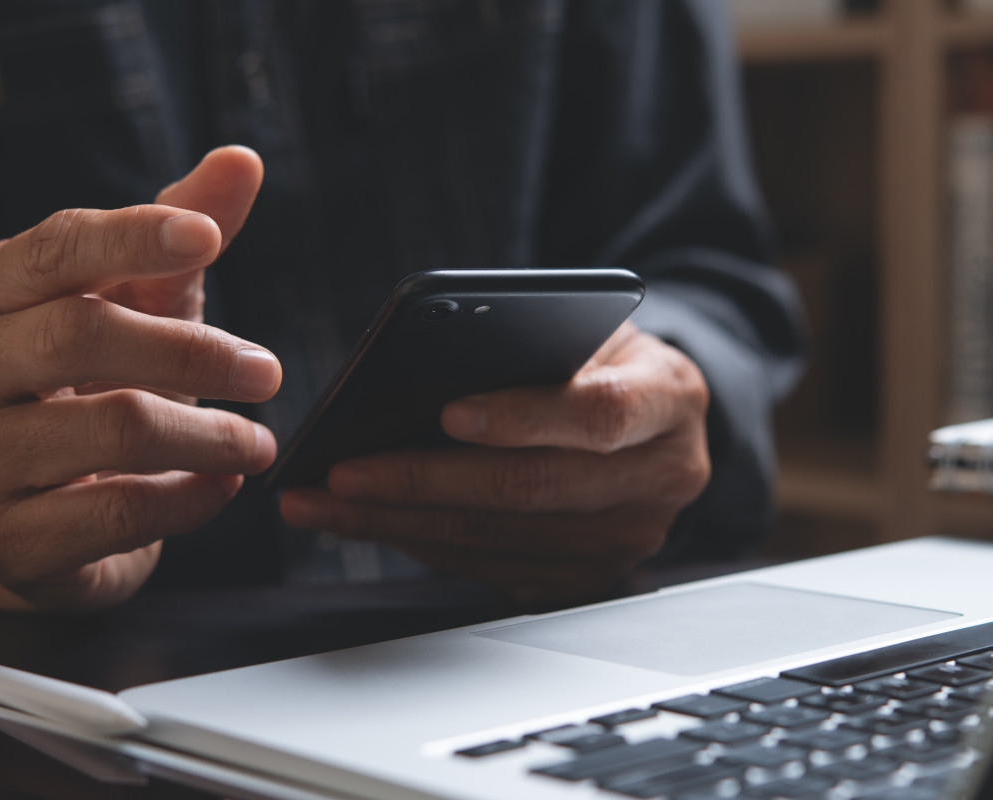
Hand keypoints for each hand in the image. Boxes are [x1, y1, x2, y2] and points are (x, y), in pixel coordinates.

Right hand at [0, 147, 279, 610]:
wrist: (14, 522)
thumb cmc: (85, 392)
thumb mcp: (133, 308)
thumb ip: (177, 239)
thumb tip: (241, 160)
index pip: (55, 249)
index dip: (132, 235)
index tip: (208, 236)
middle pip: (81, 335)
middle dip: (194, 351)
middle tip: (269, 372)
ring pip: (112, 429)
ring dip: (210, 435)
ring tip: (259, 444)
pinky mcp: (0, 539)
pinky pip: (116, 512)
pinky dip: (191, 498)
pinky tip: (222, 488)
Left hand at [279, 322, 710, 606]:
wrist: (652, 418)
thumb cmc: (602, 357)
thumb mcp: (588, 326)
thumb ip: (534, 341)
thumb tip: (424, 366)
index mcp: (670, 400)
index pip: (599, 415)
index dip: (523, 417)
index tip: (446, 413)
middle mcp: (662, 480)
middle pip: (534, 490)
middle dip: (425, 482)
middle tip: (342, 472)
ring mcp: (626, 540)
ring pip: (500, 539)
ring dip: (400, 523)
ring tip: (321, 501)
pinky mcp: (586, 578)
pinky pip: (490, 568)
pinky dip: (421, 544)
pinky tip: (366, 523)